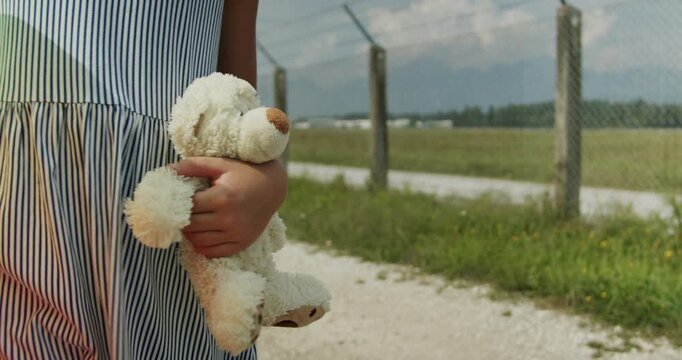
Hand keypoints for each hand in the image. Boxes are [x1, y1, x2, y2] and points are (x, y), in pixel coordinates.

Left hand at [169, 157, 286, 257]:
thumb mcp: (220, 164)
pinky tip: (203, 233)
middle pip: (191, 226)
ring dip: (191, 233)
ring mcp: (236, 234)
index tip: (176, 200)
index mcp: (223, 197)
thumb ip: (192, 166)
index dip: (178, 204)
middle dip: (182, 219)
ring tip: (192, 221)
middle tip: (180, 212)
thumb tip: (166, 170)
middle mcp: (229, 218)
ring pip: (199, 242)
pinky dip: (203, 246)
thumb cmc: (244, 173)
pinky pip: (213, 252)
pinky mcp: (241, 243)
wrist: (273, 187)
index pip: (188, 207)